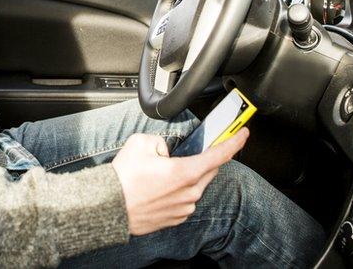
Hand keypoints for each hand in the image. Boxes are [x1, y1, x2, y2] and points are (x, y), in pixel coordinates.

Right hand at [111, 127, 249, 235]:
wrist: (109, 206)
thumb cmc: (123, 178)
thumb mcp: (141, 142)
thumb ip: (162, 141)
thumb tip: (167, 150)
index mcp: (186, 172)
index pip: (220, 154)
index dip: (234, 140)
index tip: (243, 133)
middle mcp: (190, 192)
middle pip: (209, 170)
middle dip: (203, 159)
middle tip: (191, 152)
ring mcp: (184, 207)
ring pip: (196, 185)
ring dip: (186, 176)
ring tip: (161, 174)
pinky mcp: (177, 218)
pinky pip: (185, 199)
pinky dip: (178, 191)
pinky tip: (158, 188)